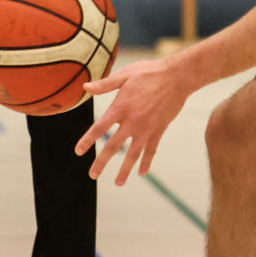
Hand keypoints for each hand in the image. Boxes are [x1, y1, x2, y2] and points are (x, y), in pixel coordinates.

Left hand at [76, 55, 196, 185]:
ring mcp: (147, 128)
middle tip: (92, 175)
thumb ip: (105, 84)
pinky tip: (141, 173)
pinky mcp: (159, 130)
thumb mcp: (124, 75)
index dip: (88, 140)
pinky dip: (146, 162)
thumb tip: (85, 87)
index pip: (100, 127)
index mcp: (121, 107)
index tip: (78, 151)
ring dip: (125, 169)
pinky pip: (151, 150)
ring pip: (133, 154)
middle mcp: (132, 122)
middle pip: (114, 146)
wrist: (177, 77)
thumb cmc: (149, 72)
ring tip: (118, 183)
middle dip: (101, 162)